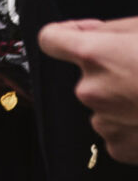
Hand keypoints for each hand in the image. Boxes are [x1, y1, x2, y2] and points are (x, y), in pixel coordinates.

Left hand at [40, 14, 137, 163]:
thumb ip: (112, 31)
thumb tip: (92, 34)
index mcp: (95, 55)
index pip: (51, 39)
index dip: (66, 34)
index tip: (85, 35)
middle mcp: (90, 90)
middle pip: (86, 76)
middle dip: (110, 72)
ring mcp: (104, 122)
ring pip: (103, 105)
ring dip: (123, 101)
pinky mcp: (118, 149)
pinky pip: (117, 131)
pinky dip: (132, 126)